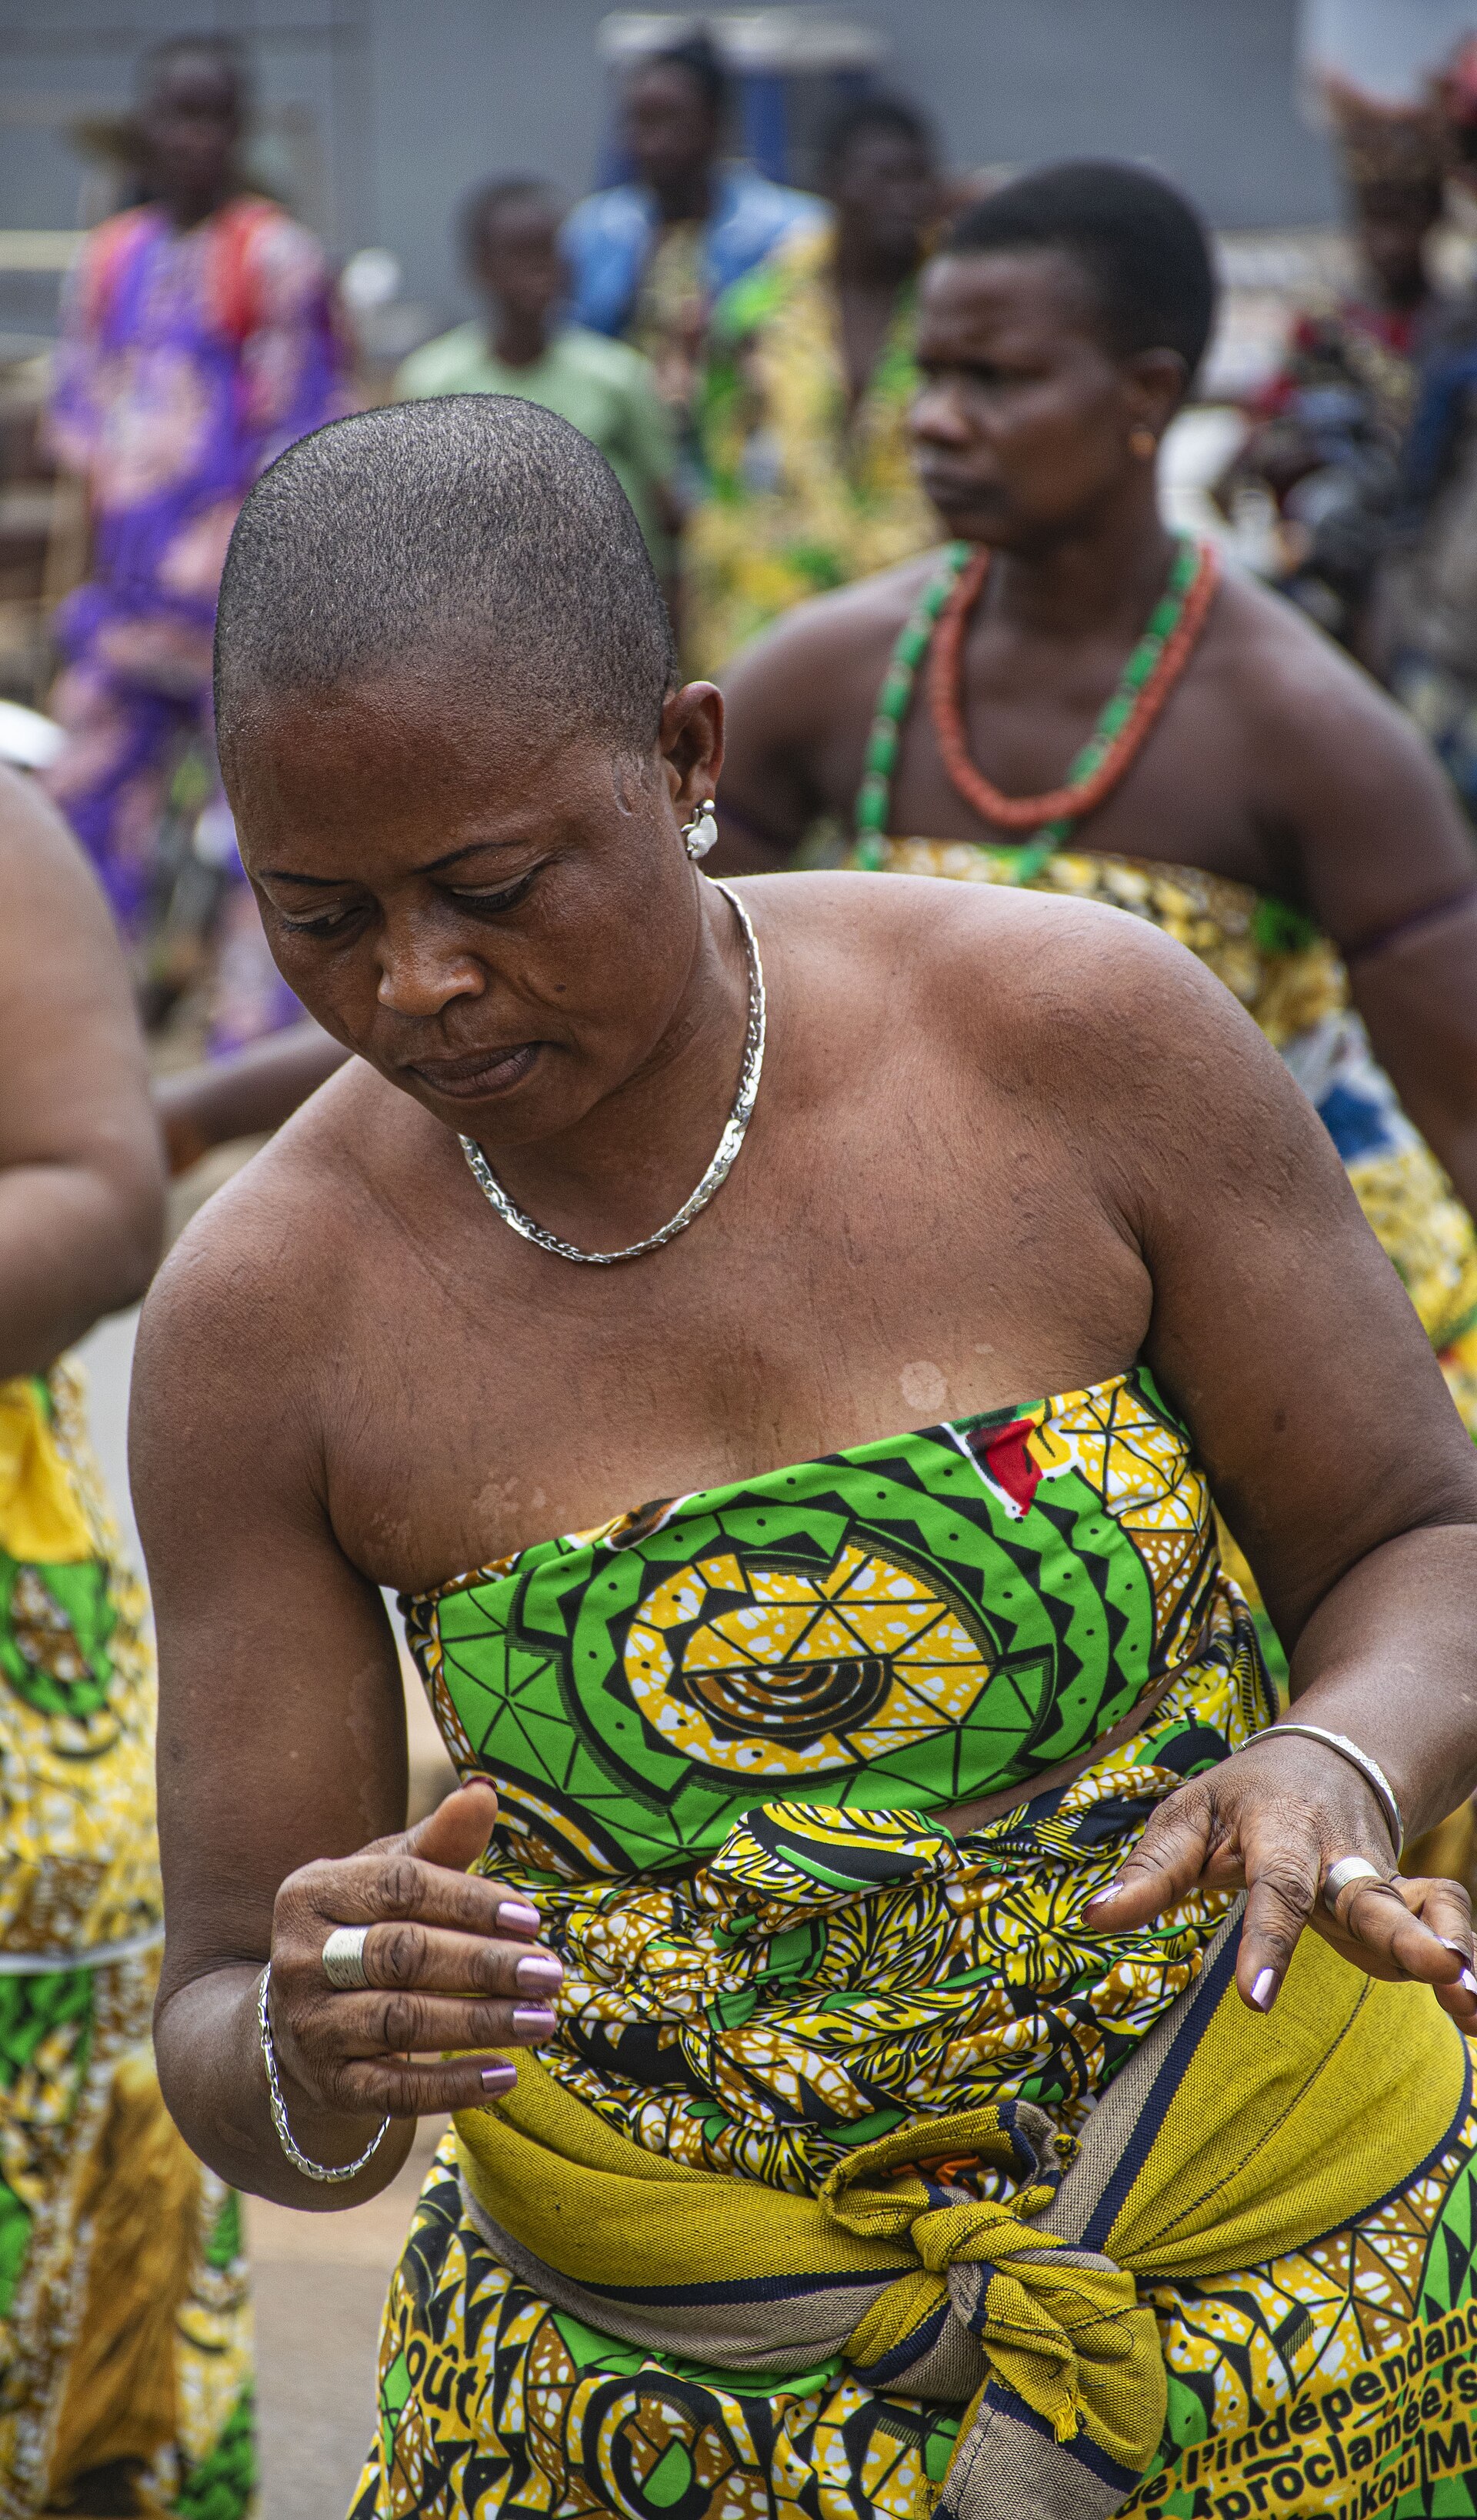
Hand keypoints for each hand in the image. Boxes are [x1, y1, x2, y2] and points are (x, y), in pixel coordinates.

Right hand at [264, 1781, 560, 2131]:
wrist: (297, 2026)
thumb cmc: (365, 1931)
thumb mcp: (388, 1880)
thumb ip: (438, 1843)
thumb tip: (484, 1793)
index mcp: (312, 1891)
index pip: (399, 1885)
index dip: (469, 1900)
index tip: (531, 1920)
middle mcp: (300, 1957)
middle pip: (401, 1953)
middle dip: (483, 1964)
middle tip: (550, 1974)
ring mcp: (308, 2026)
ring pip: (400, 2021)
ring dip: (479, 2022)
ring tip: (543, 2021)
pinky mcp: (328, 2085)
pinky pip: (394, 2091)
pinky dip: (452, 2086)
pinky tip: (507, 2076)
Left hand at [1082, 1729, 1476, 2027]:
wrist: (1328, 1756)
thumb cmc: (1242, 1797)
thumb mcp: (1187, 1813)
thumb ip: (1150, 1870)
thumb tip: (1094, 1918)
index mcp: (1281, 1830)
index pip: (1275, 1887)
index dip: (1266, 1940)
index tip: (1255, 1999)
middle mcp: (1341, 1856)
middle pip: (1372, 1894)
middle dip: (1406, 1936)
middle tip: (1442, 1971)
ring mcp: (1381, 1879)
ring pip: (1422, 1908)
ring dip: (1453, 1952)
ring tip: (1473, 2005)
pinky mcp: (1407, 1900)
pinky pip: (1445, 1918)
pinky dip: (1467, 1959)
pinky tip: (1473, 2014)